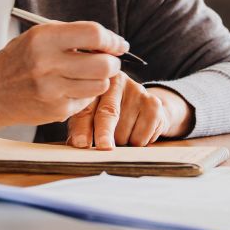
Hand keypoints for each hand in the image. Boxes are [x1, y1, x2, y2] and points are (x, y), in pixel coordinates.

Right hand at [0, 21, 126, 132]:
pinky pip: (87, 100)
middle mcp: (48, 64)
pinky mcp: (56, 111)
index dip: (112, 40)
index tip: (118, 44)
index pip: (93, 35)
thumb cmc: (19, 59)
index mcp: (44, 39)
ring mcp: (53, 91)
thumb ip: (73, 35)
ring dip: (101, 79)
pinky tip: (72, 87)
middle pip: (104, 64)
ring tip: (88, 74)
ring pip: (100, 85)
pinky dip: (86, 93)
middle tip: (107, 60)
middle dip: (112, 62)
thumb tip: (110, 42)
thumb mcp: (39, 36)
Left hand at [66, 75, 192, 148]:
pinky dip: (137, 142)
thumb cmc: (110, 114)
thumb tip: (76, 144)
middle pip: (109, 112)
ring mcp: (137, 91)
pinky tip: (137, 131)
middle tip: (103, 147)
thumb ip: (81, 127)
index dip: (82, 127)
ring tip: (122, 133)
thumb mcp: (91, 116)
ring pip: (125, 129)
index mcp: (95, 84)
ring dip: (121, 142)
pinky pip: (142, 135)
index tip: (81, 143)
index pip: (87, 108)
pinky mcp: (153, 103)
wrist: (145, 109)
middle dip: (104, 132)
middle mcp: (117, 81)